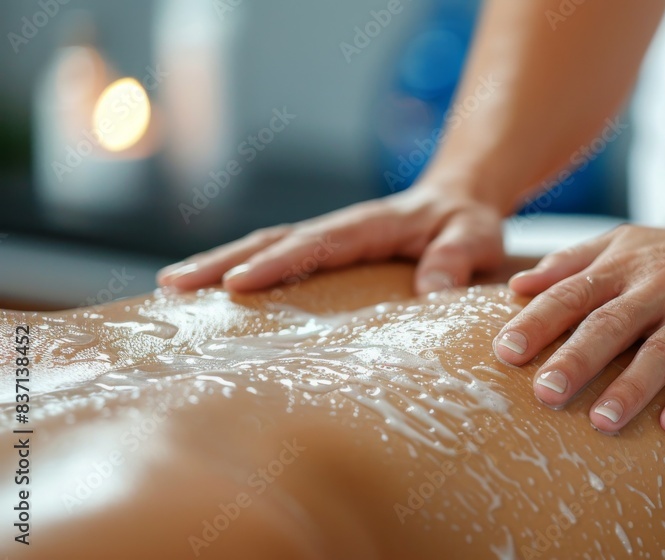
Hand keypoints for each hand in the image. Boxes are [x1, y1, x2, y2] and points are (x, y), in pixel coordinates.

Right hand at [157, 185, 504, 293]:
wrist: (459, 204)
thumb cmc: (467, 225)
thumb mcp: (475, 238)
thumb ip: (456, 258)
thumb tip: (433, 292)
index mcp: (370, 225)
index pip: (317, 243)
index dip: (277, 263)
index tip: (236, 285)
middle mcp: (339, 228)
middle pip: (272, 239)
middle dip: (221, 261)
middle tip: (172, 286)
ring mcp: (327, 240)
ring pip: (264, 246)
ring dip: (218, 264)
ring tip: (171, 290)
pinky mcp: (324, 255)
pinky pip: (277, 260)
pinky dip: (241, 272)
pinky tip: (211, 298)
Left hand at [494, 221, 664, 434]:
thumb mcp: (625, 243)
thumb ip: (570, 263)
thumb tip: (516, 287)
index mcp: (624, 265)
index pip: (573, 293)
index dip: (538, 321)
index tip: (506, 352)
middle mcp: (659, 285)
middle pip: (611, 324)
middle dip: (576, 359)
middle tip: (544, 393)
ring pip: (661, 351)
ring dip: (631, 388)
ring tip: (601, 422)